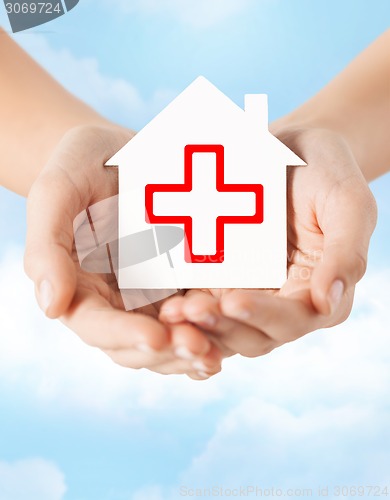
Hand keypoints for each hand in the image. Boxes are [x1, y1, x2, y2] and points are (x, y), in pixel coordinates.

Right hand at [24, 125, 222, 378]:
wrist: (119, 151)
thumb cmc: (81, 166)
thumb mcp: (57, 193)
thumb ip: (48, 248)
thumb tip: (51, 307)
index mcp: (81, 288)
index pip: (96, 326)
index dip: (124, 335)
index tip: (155, 336)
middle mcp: (116, 301)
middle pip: (136, 346)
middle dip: (167, 352)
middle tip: (200, 348)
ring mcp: (150, 295)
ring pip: (168, 341)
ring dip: (192, 351)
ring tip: (219, 352)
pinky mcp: (180, 282)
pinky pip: (195, 316)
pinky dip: (212, 331)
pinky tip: (236, 332)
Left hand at [159, 127, 376, 357]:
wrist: (290, 148)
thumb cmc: (327, 171)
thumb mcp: (348, 203)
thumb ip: (345, 254)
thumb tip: (326, 304)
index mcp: (318, 293)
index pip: (294, 320)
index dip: (263, 316)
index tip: (233, 301)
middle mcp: (282, 302)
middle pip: (253, 334)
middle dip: (222, 327)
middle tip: (191, 311)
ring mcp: (248, 292)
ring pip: (222, 327)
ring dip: (198, 327)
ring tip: (172, 313)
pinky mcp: (220, 278)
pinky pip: (201, 302)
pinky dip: (185, 309)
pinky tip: (164, 302)